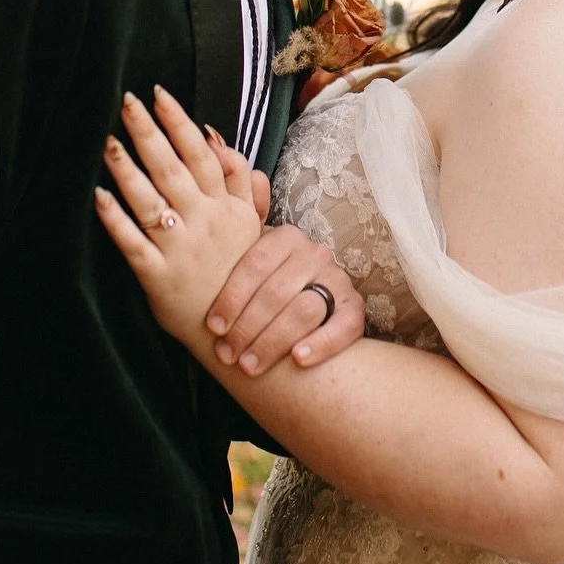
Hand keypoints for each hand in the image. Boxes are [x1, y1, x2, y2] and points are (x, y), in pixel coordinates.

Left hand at [95, 88, 261, 346]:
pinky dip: (116, 220)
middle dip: (148, 133)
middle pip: (171, 169)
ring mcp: (180, 248)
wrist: (239, 331)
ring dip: (127, 170)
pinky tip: (98, 197)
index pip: (200, 154)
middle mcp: (202, 221)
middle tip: (126, 103)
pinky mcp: (159, 276)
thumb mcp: (250, 220)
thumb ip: (237, 176)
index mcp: (224, 205)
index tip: (160, 95)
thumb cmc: (239, 270)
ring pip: (150, 201)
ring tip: (108, 142)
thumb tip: (214, 135)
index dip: (179, 123)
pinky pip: (133, 244)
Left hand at [206, 227, 365, 374]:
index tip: (213, 327)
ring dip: (274, 342)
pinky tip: (297, 360)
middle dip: (247, 328)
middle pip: (277, 292)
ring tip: (250, 366)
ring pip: (305, 310)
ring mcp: (337, 280)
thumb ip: (229, 244)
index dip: (231, 298)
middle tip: (228, 355)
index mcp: (285, 238)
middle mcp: (314, 253)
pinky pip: (342, 327)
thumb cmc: (263, 286)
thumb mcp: (248, 260)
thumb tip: (209, 198)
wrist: (305, 301)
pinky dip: (320, 344)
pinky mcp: (354, 309)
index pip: (255, 264)